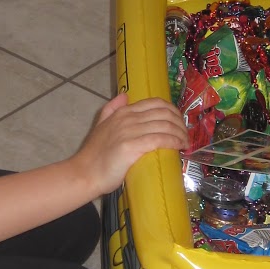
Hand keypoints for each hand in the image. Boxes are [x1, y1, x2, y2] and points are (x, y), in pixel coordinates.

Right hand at [71, 93, 187, 194]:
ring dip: (180, 134)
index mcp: (122, 112)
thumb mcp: (100, 125)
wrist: (84, 173)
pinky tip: (179, 146)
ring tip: (185, 143)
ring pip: (165, 126)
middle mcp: (127, 118)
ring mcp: (129, 131)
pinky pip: (160, 139)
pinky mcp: (132, 146)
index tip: (179, 123)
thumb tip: (124, 95)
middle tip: (185, 135)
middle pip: (164, 113)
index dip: (173, 111)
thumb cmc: (94, 155)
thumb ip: (111, 109)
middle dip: (180, 123)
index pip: (156, 103)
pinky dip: (173, 141)